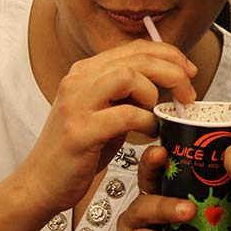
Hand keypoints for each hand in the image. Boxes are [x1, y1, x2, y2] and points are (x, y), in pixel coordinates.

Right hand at [15, 40, 197, 217]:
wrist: (41, 183)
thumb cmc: (80, 150)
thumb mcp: (106, 113)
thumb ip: (129, 94)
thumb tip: (169, 81)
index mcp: (86, 71)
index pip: (135, 47)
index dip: (169, 55)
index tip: (190, 72)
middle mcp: (78, 80)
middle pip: (137, 57)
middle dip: (172, 72)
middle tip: (189, 94)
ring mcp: (76, 104)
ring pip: (129, 76)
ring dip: (154, 93)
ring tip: (159, 114)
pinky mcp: (79, 131)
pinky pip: (125, 115)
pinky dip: (146, 122)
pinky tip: (149, 133)